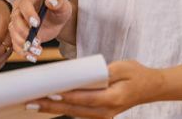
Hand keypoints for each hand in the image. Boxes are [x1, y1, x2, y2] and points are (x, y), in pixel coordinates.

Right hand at [9, 0, 71, 61]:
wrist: (57, 20)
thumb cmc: (58, 9)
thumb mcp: (62, 5)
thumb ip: (58, 1)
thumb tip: (51, 1)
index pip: (24, 4)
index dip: (28, 14)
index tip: (36, 24)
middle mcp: (19, 8)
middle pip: (15, 20)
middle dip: (24, 32)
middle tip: (37, 40)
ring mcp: (17, 22)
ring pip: (13, 33)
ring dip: (24, 44)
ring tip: (37, 50)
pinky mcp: (18, 34)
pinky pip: (16, 44)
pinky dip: (23, 52)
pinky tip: (33, 56)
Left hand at [26, 60, 164, 117]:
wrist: (150, 88)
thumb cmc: (136, 74)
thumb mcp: (123, 67)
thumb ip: (103, 72)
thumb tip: (81, 74)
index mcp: (113, 99)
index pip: (84, 98)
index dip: (65, 96)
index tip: (48, 93)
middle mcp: (107, 112)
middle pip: (74, 110)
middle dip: (51, 106)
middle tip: (30, 101)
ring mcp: (103, 116)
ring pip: (74, 113)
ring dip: (53, 109)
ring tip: (33, 103)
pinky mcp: (100, 115)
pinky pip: (78, 113)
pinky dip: (63, 109)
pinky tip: (48, 104)